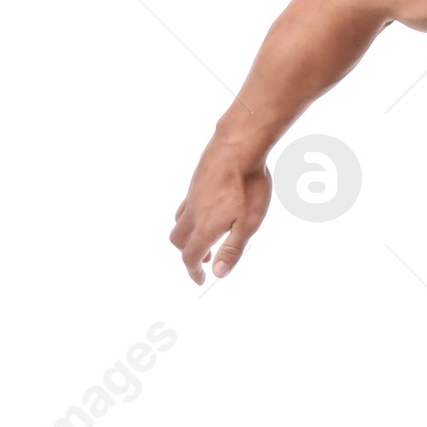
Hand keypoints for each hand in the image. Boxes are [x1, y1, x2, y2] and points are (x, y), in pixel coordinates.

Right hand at [169, 138, 271, 283]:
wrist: (239, 146)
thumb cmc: (248, 185)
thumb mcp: (248, 223)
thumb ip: (232, 249)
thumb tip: (218, 273)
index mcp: (205, 227)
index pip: (190, 257)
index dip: (193, 272)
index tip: (201, 280)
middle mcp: (193, 213)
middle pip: (178, 241)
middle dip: (187, 255)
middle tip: (204, 261)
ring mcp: (192, 196)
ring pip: (178, 223)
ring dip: (187, 237)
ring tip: (205, 239)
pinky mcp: (195, 183)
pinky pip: (184, 206)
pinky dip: (189, 218)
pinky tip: (205, 213)